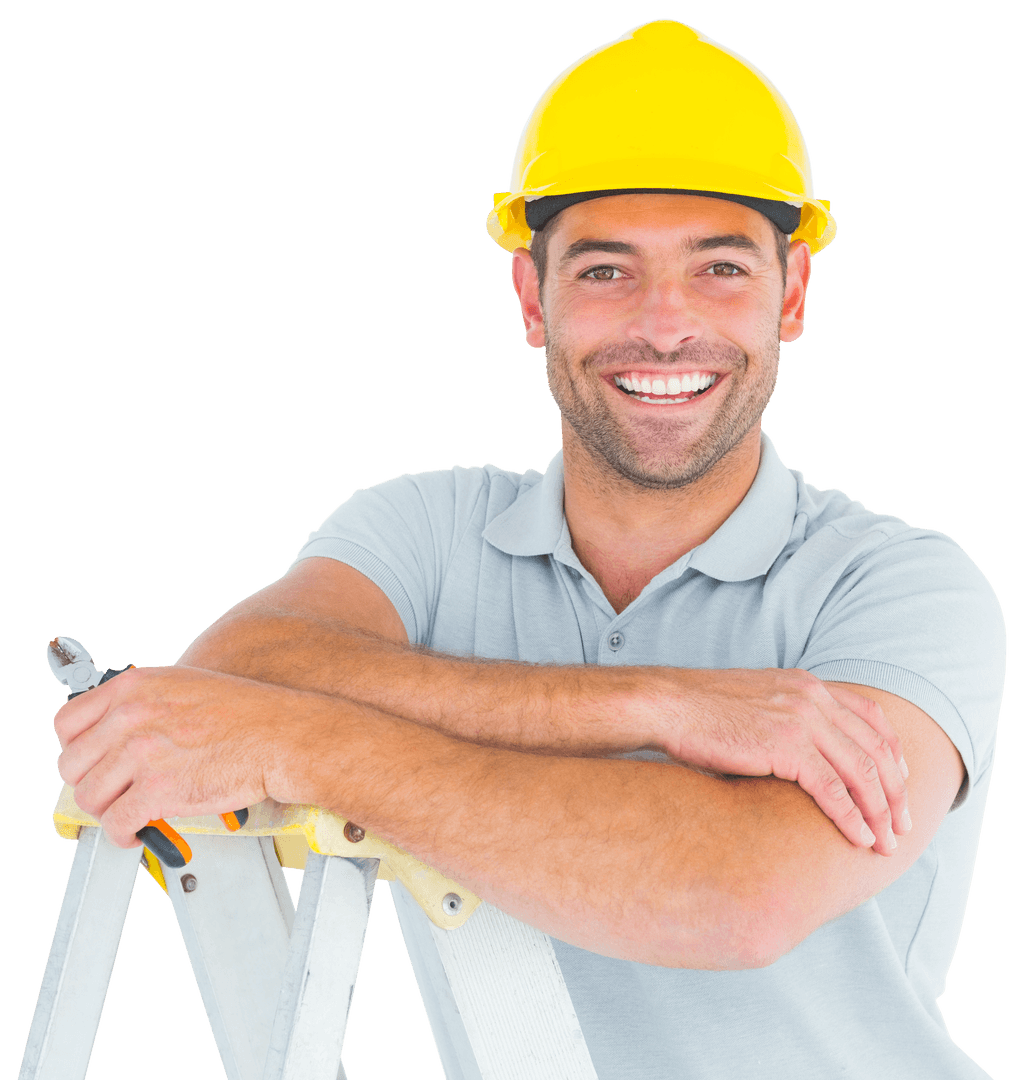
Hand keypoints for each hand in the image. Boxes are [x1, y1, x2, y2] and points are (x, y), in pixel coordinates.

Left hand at [53, 665, 296, 849]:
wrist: (280, 735)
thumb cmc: (246, 713)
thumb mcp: (185, 685)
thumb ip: (144, 703)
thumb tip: (117, 733)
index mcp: (134, 687)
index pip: (67, 722)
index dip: (76, 748)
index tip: (89, 761)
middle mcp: (131, 716)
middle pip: (72, 764)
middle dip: (91, 784)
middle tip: (113, 792)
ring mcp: (142, 753)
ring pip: (89, 797)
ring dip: (106, 812)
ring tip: (128, 814)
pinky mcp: (157, 789)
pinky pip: (116, 823)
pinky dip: (124, 835)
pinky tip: (140, 831)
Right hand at [647, 668, 909, 855]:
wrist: (667, 705)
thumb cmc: (699, 711)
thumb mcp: (754, 702)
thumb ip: (783, 716)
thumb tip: (797, 752)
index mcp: (807, 684)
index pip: (871, 716)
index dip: (893, 751)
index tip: (901, 782)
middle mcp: (812, 697)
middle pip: (875, 747)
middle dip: (896, 792)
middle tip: (903, 825)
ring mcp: (801, 720)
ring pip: (861, 772)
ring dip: (881, 812)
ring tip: (887, 842)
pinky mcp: (786, 746)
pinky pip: (833, 789)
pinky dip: (852, 817)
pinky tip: (860, 838)